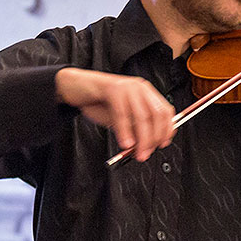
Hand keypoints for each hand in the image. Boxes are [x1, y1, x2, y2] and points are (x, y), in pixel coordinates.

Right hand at [56, 67, 175, 160]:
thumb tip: (145, 147)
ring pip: (142, 116)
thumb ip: (134, 129)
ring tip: (136, 152)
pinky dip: (125, 131)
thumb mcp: (121, 118)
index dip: (166, 130)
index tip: (162, 145)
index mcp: (146, 93)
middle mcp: (139, 88)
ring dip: (141, 139)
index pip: (166, 111)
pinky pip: (122, 114)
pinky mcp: (112, 89)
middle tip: (146, 153)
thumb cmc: (98, 102)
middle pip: (157, 115)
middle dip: (154, 138)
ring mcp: (127, 87)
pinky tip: (124, 142)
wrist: (74, 87)